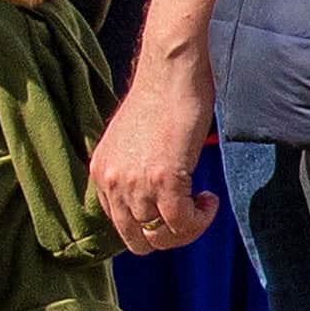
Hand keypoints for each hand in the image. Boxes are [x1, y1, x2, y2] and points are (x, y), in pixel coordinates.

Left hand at [90, 46, 217, 253]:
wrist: (171, 71)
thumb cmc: (162, 100)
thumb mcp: (134, 143)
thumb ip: (133, 172)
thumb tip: (152, 200)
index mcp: (101, 172)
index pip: (120, 223)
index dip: (149, 225)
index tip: (172, 211)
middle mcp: (111, 181)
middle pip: (136, 239)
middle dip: (167, 236)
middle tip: (189, 216)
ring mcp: (135, 182)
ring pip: (161, 236)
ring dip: (188, 227)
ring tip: (202, 203)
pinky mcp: (162, 179)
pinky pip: (181, 223)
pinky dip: (200, 220)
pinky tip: (208, 200)